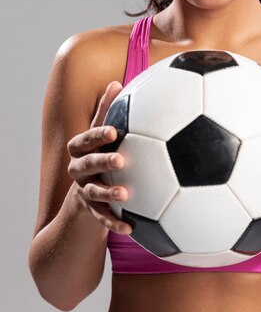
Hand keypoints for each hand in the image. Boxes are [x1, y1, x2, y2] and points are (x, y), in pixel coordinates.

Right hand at [67, 81, 131, 234]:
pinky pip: (102, 218)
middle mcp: (79, 169)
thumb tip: (117, 82)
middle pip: (87, 164)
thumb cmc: (98, 153)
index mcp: (81, 149)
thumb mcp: (100, 133)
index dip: (98, 135)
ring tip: (124, 194)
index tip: (115, 131)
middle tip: (121, 160)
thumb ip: (107, 111)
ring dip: (108, 192)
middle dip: (102, 160)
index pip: (86, 139)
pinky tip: (131, 229)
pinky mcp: (92, 210)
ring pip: (93, 191)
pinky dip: (115, 223)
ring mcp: (84, 190)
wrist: (83, 192)